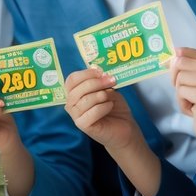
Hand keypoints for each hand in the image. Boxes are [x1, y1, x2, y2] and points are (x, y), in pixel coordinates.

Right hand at [65, 67, 162, 195]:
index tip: (101, 71)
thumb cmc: (114, 108)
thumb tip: (96, 67)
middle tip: (111, 81)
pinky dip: (103, 107)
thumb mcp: (108, 89)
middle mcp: (71, 104)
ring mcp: (75, 116)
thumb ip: (101, 80)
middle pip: (77, 88)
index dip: (85, 73)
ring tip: (110, 97)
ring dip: (101, 95)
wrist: (124, 128)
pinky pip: (91, 112)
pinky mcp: (82, 125)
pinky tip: (110, 107)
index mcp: (74, 93)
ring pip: (84, 99)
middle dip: (96, 82)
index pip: (71, 80)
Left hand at [170, 47, 195, 154]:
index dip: (175, 61)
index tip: (175, 70)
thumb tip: (170, 55)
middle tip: (186, 90)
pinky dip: (183, 102)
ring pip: (179, 79)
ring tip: (194, 100)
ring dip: (181, 93)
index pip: (185, 51)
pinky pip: (180, 92)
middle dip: (176, 78)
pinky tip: (195, 108)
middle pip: (179, 63)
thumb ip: (187, 66)